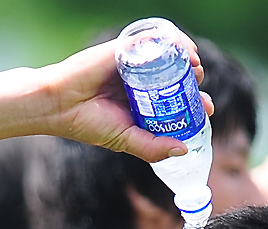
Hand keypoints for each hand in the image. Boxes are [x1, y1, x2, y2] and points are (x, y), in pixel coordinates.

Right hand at [0, 37, 212, 162]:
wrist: (60, 105)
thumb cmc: (91, 124)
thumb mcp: (127, 141)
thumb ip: (153, 148)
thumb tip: (184, 150)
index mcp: (144, 106)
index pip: (176, 103)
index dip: (195, 104)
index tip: (207, 109)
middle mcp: (142, 85)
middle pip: (177, 78)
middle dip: (194, 83)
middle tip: (200, 91)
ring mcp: (134, 66)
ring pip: (168, 57)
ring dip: (187, 60)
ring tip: (195, 69)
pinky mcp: (125, 49)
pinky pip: (152, 40)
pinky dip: (171, 41)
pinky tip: (183, 50)